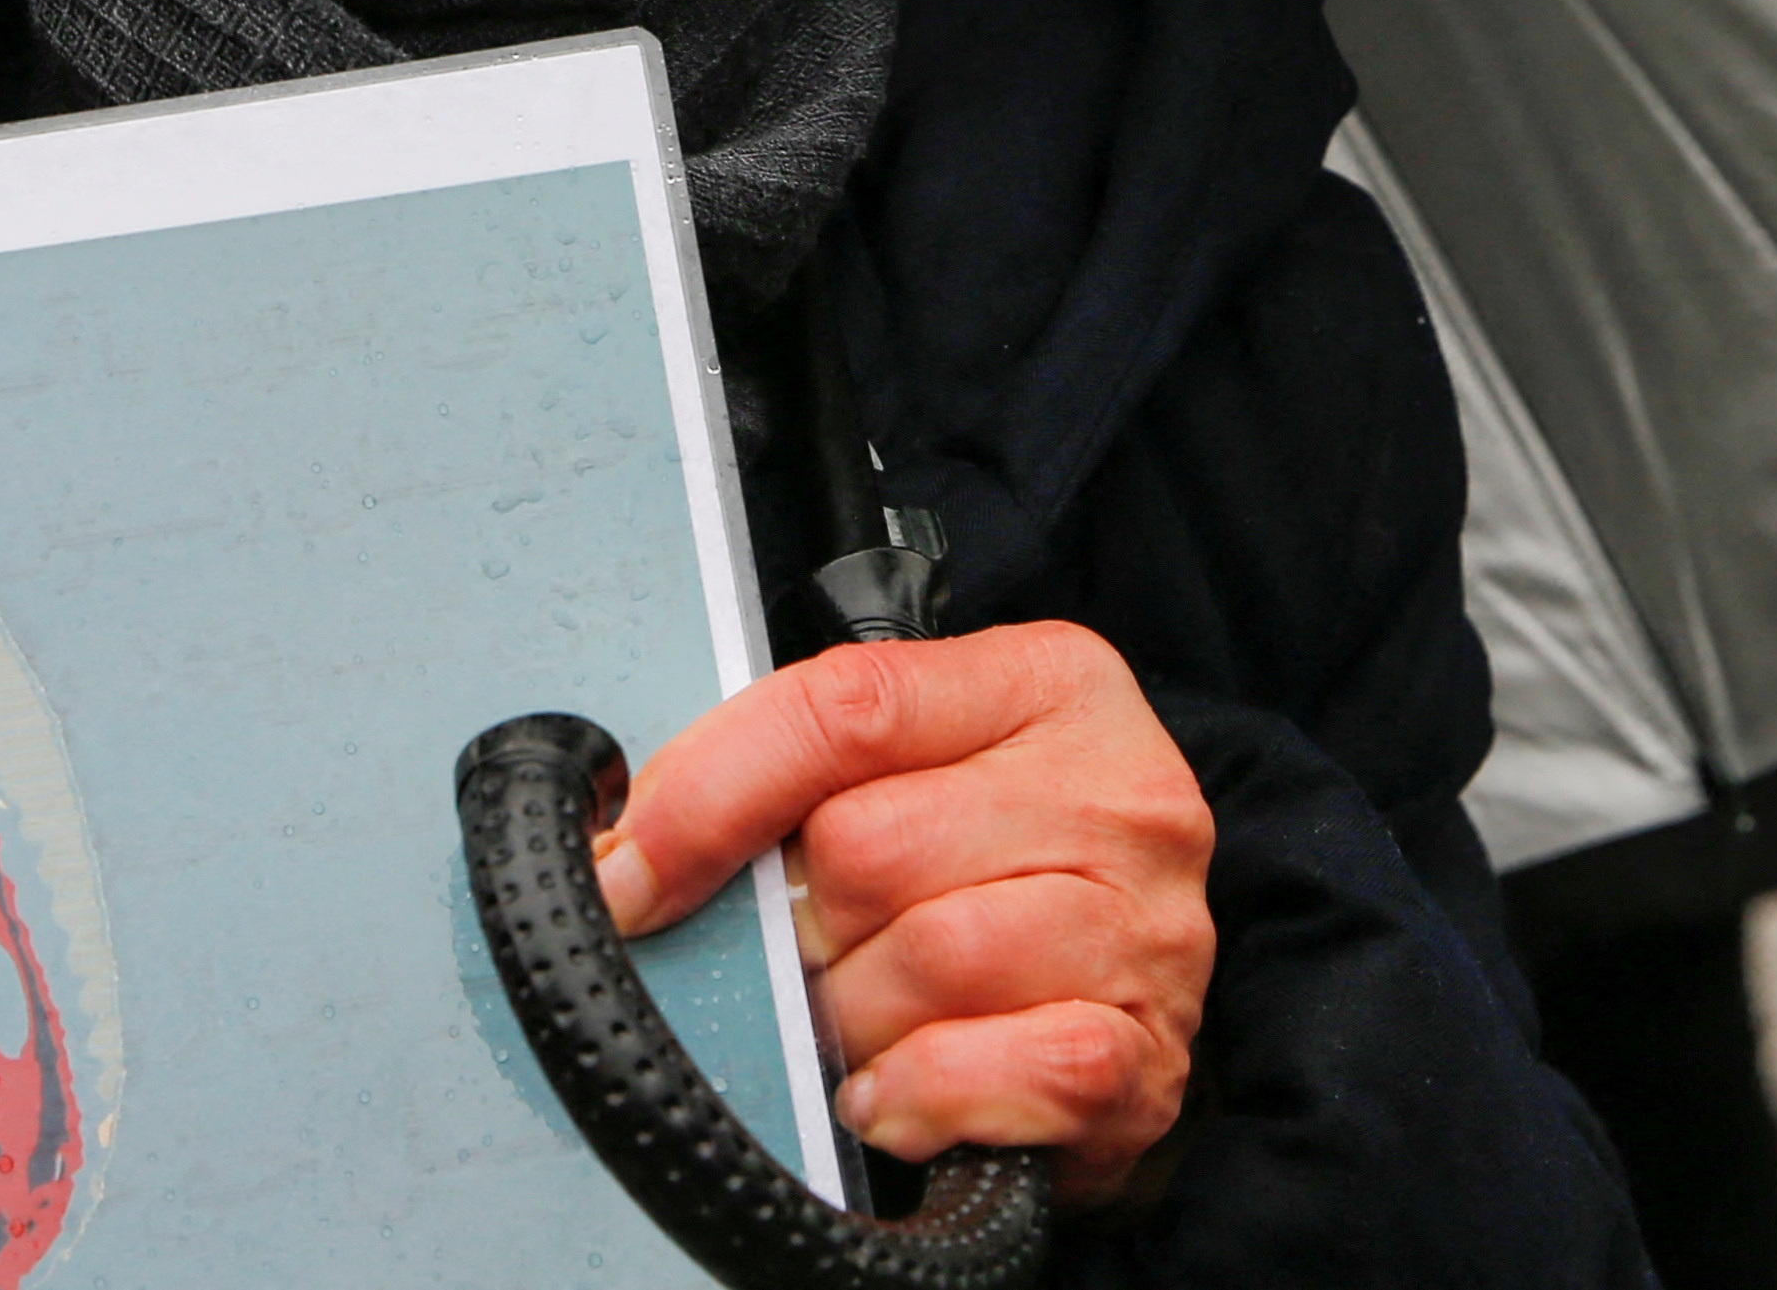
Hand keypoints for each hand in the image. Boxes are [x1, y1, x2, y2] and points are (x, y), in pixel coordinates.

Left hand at [591, 621, 1213, 1204]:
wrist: (1117, 1017)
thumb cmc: (986, 881)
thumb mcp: (909, 777)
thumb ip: (794, 775)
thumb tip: (625, 856)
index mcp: (1049, 683)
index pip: (848, 707)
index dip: (711, 793)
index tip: (628, 870)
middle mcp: (1119, 793)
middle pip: (873, 844)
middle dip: (801, 923)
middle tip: (804, 955)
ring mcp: (1150, 930)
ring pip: (933, 959)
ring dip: (854, 1016)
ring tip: (855, 1024)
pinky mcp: (1151, 1060)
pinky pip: (1005, 1070)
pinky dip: (923, 1093)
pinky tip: (893, 1091)